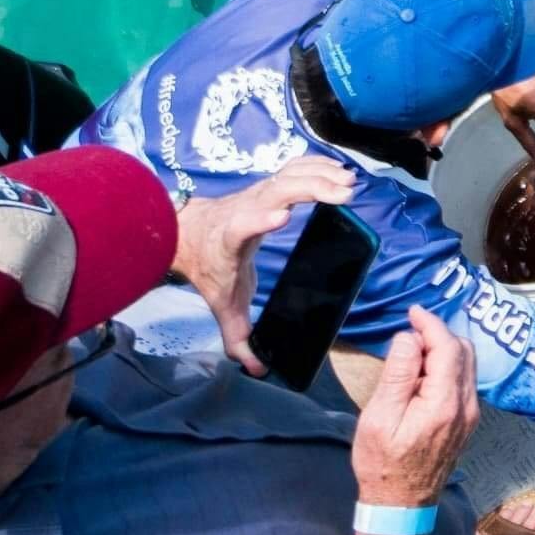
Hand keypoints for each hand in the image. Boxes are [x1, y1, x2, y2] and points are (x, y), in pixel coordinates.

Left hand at [176, 156, 359, 372]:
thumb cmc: (209, 267)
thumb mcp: (222, 304)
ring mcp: (256, 193)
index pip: (242, 226)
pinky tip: (338, 170)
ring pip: (287, 175)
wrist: (185, 232)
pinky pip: (292, 168)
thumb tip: (258, 368)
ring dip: (319, 174)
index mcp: (232, 239)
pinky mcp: (266, 185)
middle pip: (276, 192)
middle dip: (309, 188)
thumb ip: (238, 336)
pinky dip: (316, 165)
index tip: (284, 217)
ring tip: (348, 182)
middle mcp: (245, 209)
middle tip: (344, 194)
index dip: (261, 220)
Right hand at [351, 308, 476, 506]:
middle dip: (438, 334)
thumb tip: (409, 339)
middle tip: (409, 332)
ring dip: (443, 350)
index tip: (413, 312)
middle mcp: (466, 406)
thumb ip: (398, 375)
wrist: (401, 505)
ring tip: (412, 353)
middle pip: (463, 352)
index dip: (431, 324)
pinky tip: (422, 374)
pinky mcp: (466, 422)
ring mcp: (470, 415)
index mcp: (445, 403)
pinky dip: (447, 367)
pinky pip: (463, 381)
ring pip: (467, 365)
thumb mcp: (380, 418)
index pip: (448, 347)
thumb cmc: (384, 464)